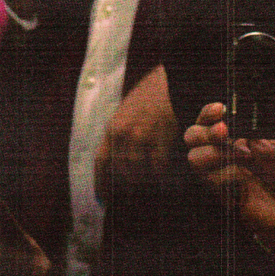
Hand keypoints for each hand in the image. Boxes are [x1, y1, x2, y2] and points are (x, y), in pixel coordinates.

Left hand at [94, 65, 178, 202]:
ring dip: (146, 181)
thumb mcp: (129, 110)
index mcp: (113, 127)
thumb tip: (121, 157)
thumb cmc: (153, 93)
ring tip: (153, 185)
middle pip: (120, 172)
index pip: (101, 162)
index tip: (103, 197)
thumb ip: (122, 131)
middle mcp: (122, 134)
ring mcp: (141, 137)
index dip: (101, 183)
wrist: (173, 78)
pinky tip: (168, 176)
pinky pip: (158, 167)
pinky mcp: (160, 139)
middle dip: (127, 185)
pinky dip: (162, 175)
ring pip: (138, 172)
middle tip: (135, 193)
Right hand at [185, 102, 274, 250]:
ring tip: (239, 154)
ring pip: (194, 158)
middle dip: (205, 131)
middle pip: (192, 135)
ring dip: (211, 153)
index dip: (210, 112)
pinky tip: (242, 178)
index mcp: (236, 136)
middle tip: (224, 131)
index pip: (210, 118)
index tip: (222, 109)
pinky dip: (225, 176)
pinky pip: (212, 181)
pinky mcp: (224, 195)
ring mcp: (221, 174)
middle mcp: (223, 152)